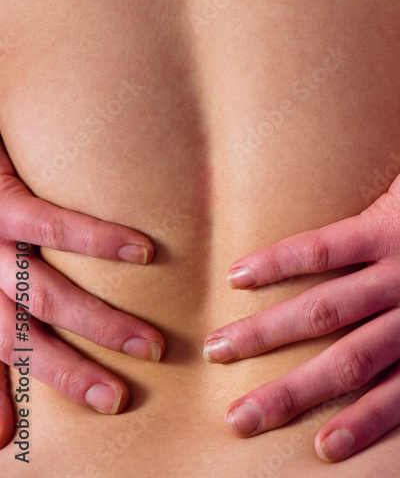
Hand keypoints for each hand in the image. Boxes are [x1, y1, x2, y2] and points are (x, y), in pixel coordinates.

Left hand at [0, 141, 164, 445]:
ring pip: (45, 296)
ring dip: (100, 325)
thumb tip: (9, 403)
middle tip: (118, 397)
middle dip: (69, 373)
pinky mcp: (2, 197)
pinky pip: (52, 226)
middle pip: (20, 338)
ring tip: (150, 344)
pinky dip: (99, 241)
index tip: (16, 438)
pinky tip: (142, 251)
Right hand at [204, 101, 399, 461]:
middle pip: (354, 365)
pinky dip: (280, 263)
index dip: (366, 419)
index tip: (323, 447)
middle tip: (240, 420)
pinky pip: (325, 249)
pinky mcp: (396, 220)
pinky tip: (240, 272)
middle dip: (292, 395)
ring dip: (267, 336)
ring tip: (220, 350)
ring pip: (326, 314)